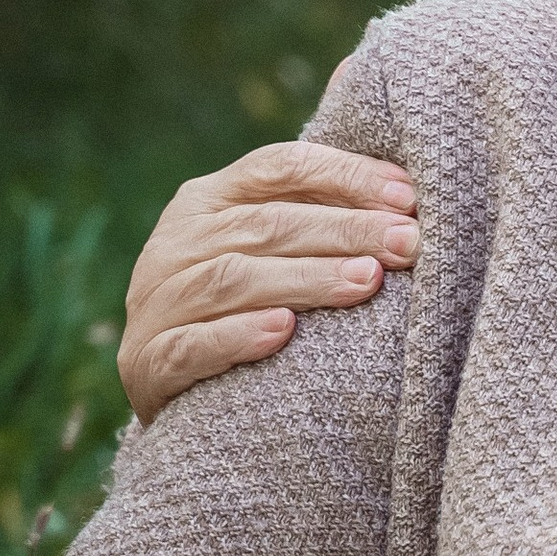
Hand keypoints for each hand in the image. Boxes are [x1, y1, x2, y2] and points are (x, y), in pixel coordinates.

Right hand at [122, 143, 419, 422]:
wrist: (165, 387)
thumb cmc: (242, 310)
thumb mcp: (267, 253)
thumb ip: (315, 222)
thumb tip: (408, 200)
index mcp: (207, 201)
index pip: (278, 168)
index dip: (344, 176)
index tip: (408, 198)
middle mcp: (175, 242)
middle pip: (266, 224)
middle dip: (345, 230)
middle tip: (407, 243)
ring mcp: (157, 301)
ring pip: (233, 280)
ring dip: (306, 279)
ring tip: (367, 282)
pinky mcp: (148, 362)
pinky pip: (193, 344)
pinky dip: (240, 336)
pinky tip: (285, 332)